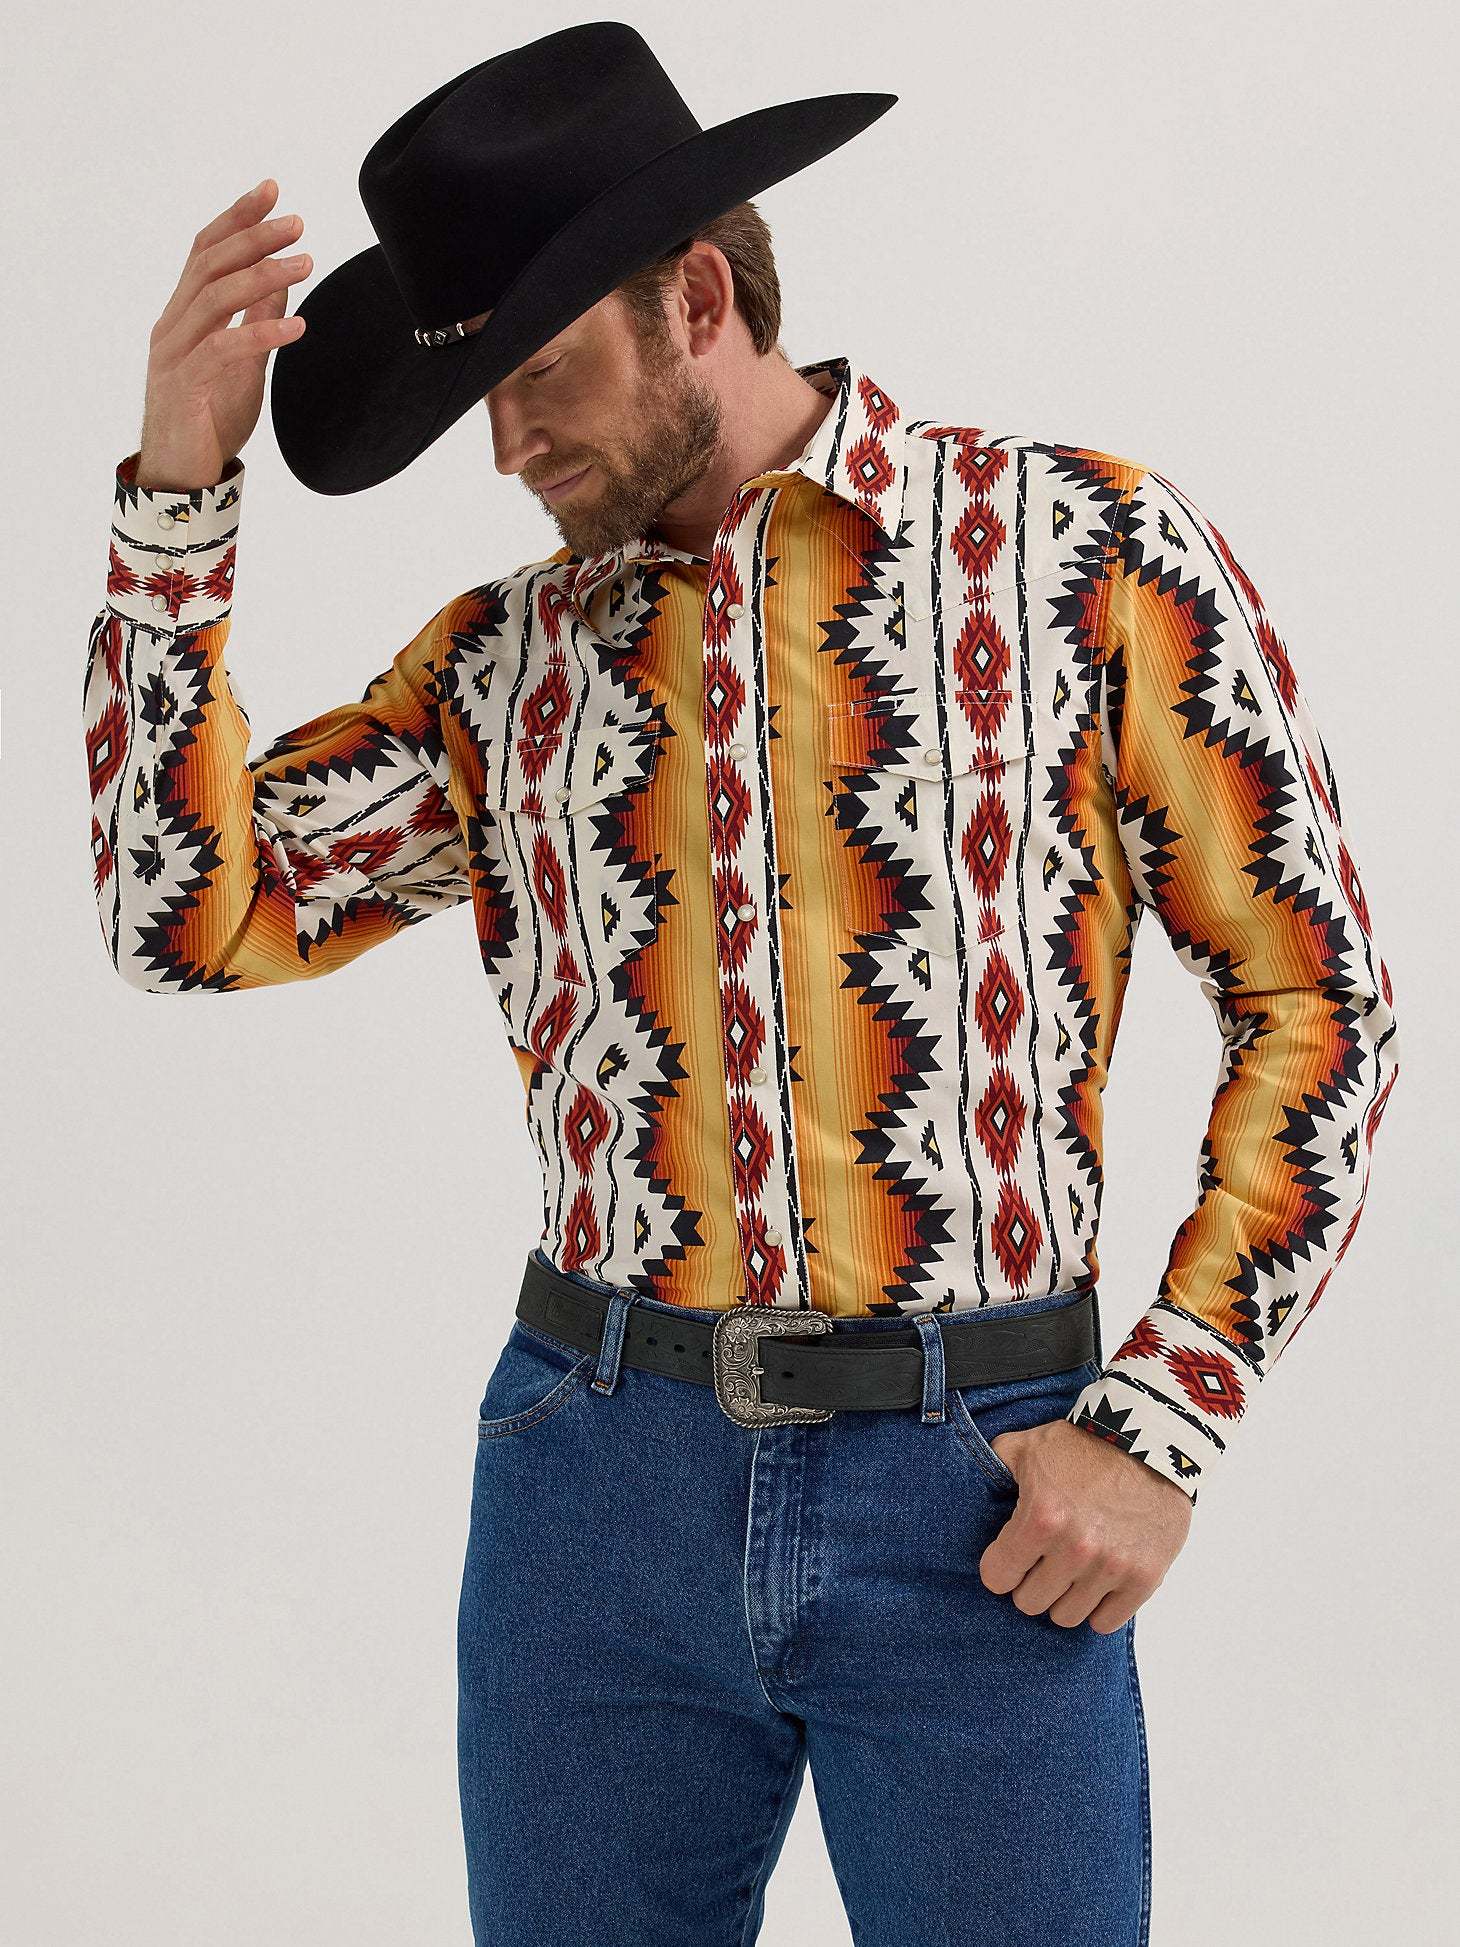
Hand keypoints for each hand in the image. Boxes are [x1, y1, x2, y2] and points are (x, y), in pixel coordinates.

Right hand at [137, 177, 311, 490]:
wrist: (181, 477)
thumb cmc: (209, 420)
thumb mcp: (243, 364)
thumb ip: (256, 321)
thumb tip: (282, 282)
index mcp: (183, 315)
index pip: (206, 251)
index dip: (237, 218)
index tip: (271, 190)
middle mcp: (172, 326)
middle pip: (210, 264)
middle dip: (254, 237)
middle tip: (297, 222)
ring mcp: (173, 354)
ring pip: (215, 298)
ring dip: (263, 275)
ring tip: (306, 263)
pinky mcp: (184, 386)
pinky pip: (223, 349)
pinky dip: (261, 334)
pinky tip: (297, 327)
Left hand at [978, 1417, 1191, 1631]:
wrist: (1149, 1439)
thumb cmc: (1082, 1444)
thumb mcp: (1026, 1446)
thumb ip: (994, 1468)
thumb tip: (969, 1487)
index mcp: (1040, 1518)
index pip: (997, 1579)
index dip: (999, 1568)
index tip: (1009, 1558)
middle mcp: (1075, 1548)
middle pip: (1029, 1603)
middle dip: (1029, 1584)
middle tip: (1040, 1564)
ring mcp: (1111, 1566)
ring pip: (1066, 1617)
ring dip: (1063, 1597)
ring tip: (1068, 1573)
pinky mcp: (1144, 1577)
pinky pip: (1106, 1623)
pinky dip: (1098, 1608)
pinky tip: (1095, 1585)